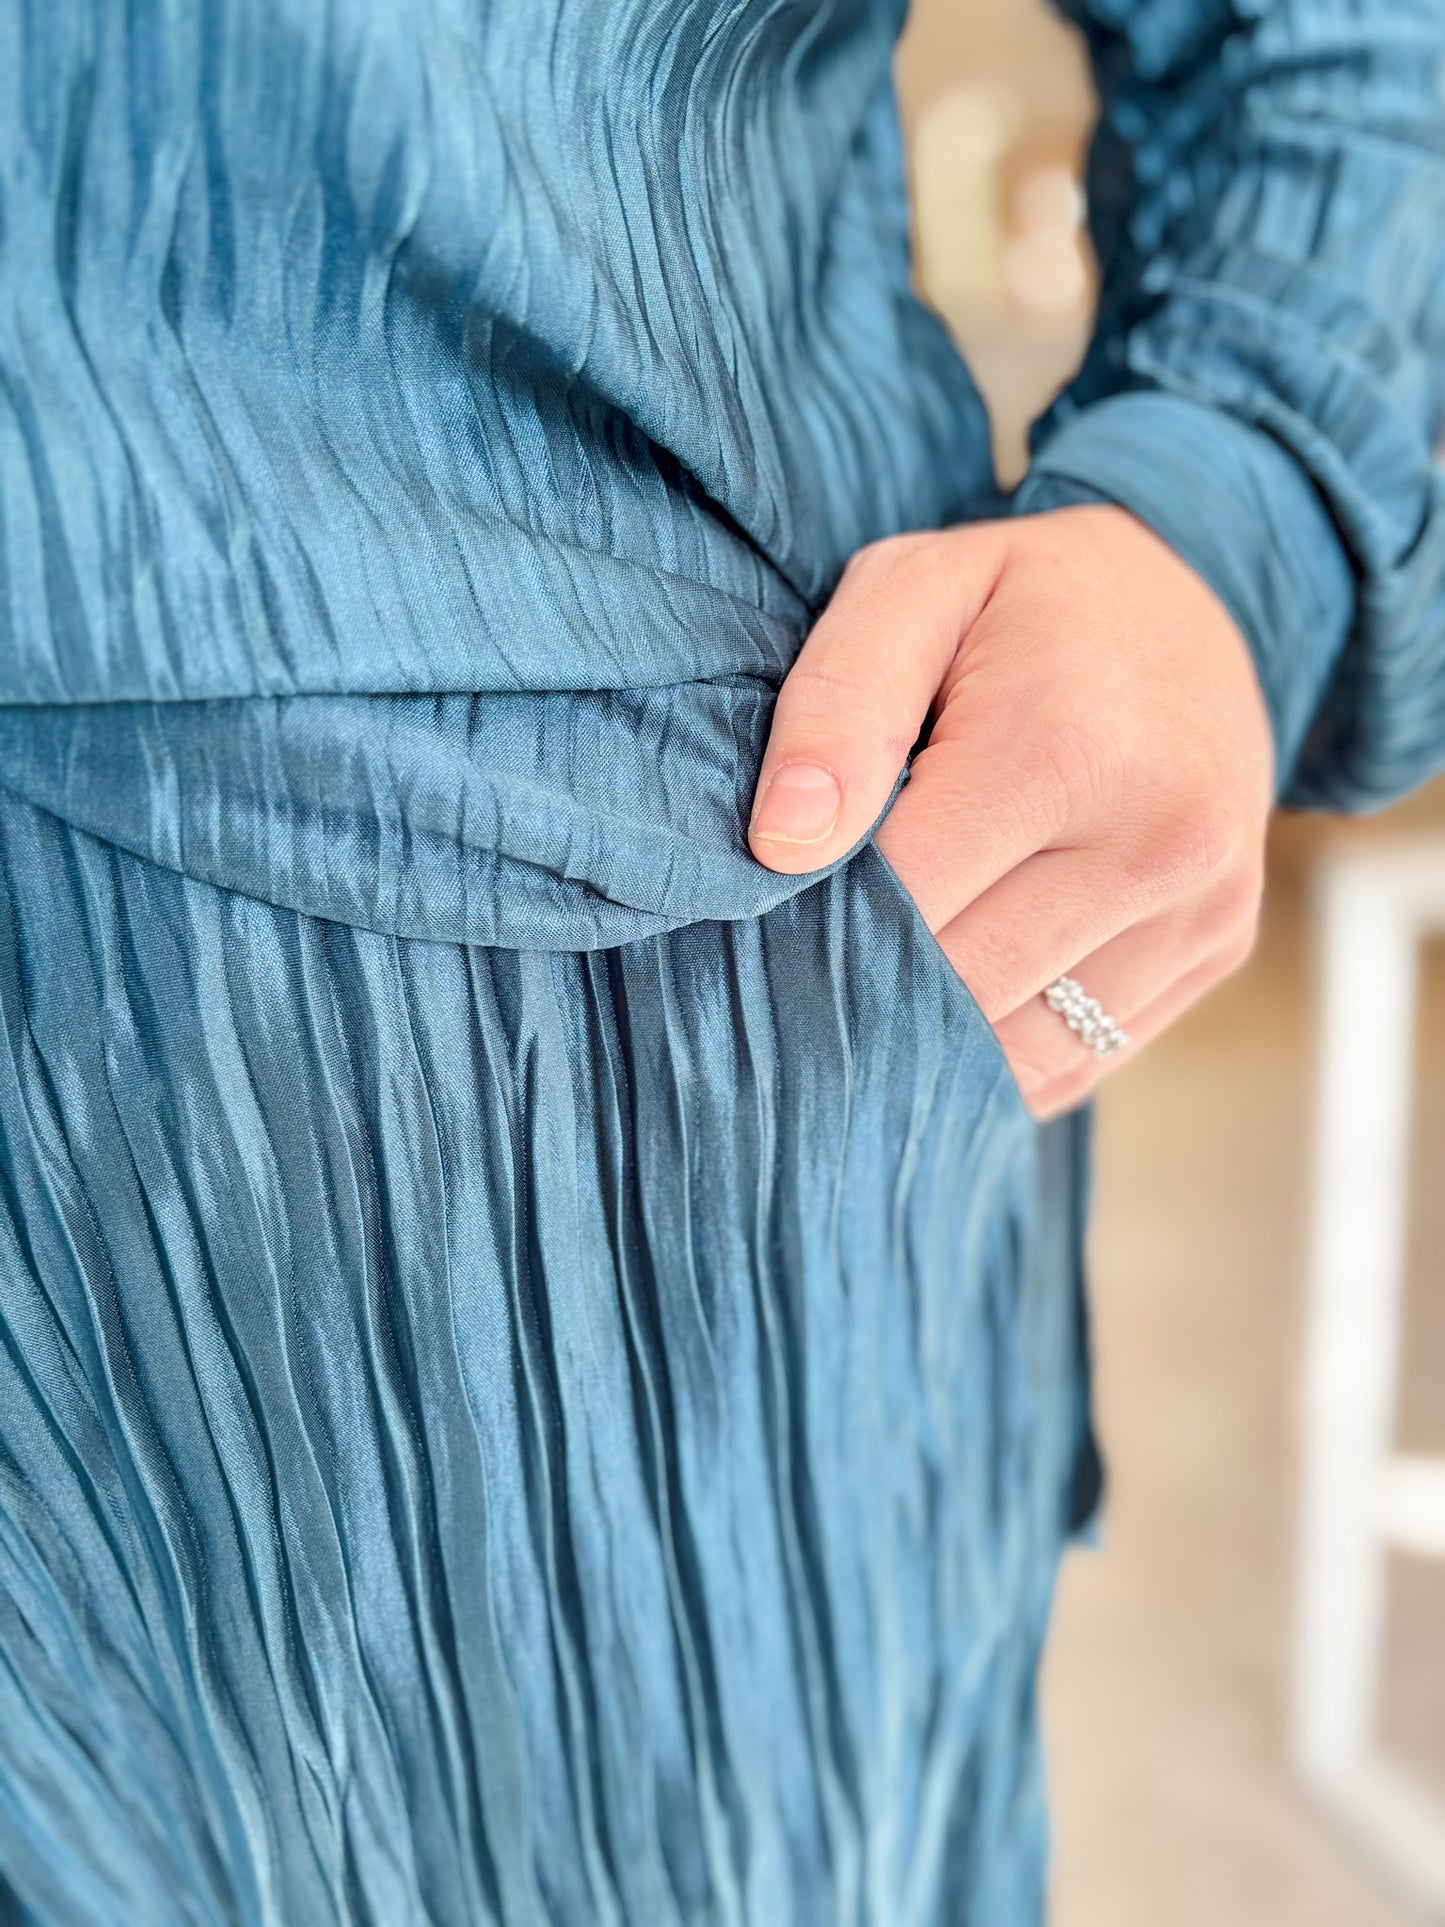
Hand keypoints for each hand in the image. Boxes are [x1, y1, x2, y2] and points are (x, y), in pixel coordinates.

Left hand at [747, 505, 1273, 1118]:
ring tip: (889, 963)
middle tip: (816, 941)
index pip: (904, 904)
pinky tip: (967, 982)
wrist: (1189, 597)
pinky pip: (1078, 1061)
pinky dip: (1003, 1046)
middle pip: (961, 988)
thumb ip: (836, 706)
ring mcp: (1204, 906)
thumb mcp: (911, 590)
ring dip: (936, 1030)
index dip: (818, 918)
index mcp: (1067, 748)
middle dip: (870, 978)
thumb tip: (784, 847)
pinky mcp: (1220, 948)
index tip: (779, 899)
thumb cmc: (1020, 599)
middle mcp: (1158, 841)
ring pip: (1019, 1049)